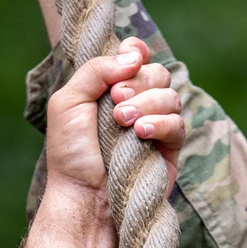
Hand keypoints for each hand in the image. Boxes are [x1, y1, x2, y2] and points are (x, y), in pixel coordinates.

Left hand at [45, 36, 184, 199]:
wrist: (85, 195)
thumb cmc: (71, 153)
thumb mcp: (68, 103)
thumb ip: (95, 70)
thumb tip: (134, 55)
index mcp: (111, 89)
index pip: (135, 58)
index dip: (137, 52)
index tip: (131, 55)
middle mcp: (136, 104)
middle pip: (158, 73)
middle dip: (138, 82)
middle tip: (115, 101)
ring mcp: (155, 126)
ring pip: (171, 96)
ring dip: (147, 103)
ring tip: (123, 122)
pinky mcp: (169, 150)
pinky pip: (178, 125)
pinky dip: (161, 123)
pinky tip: (141, 133)